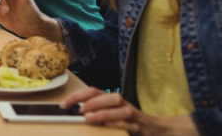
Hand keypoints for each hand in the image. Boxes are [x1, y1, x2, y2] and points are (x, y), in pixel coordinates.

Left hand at [62, 88, 197, 134]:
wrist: (158, 130)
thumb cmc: (129, 122)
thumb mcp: (111, 114)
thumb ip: (96, 111)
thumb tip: (74, 111)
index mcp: (112, 99)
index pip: (93, 91)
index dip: (77, 95)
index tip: (63, 104)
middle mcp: (122, 104)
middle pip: (107, 96)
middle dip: (91, 101)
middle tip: (78, 110)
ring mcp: (132, 115)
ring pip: (119, 108)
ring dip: (102, 112)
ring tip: (88, 117)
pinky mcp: (140, 128)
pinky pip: (128, 125)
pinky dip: (117, 124)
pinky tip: (107, 126)